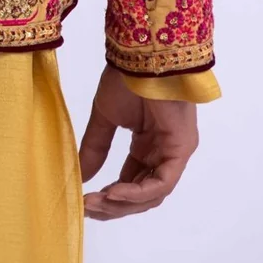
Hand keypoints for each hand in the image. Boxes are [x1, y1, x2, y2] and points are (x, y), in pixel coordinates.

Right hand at [79, 66, 198, 220]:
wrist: (142, 55)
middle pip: (142, 194)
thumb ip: (96, 148)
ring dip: (123, 203)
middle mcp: (164, 152)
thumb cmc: (126, 78)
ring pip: (152, 193)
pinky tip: (113, 192)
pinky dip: (137, 192)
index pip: (132, 182)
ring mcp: (175, 152)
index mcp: (148, 144)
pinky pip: (161, 183)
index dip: (110, 197)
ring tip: (95, 202)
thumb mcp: (105, 117)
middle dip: (114, 205)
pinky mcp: (181, 150)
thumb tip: (81, 176)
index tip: (85, 202)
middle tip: (87, 207)